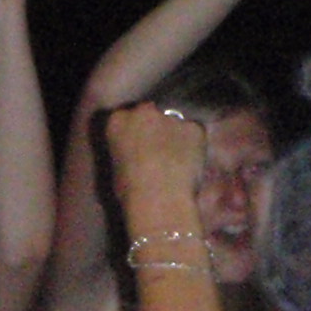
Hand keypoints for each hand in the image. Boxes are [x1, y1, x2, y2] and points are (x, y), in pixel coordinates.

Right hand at [104, 103, 207, 233]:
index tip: (137, 146)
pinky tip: (190, 164)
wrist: (159, 200)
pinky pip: (194, 133)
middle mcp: (143, 111)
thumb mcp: (116, 169)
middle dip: (154, 127)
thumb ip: (125, 151)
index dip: (133, 132)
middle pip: (150, 113)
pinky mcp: (194, 126)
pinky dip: (194, 145)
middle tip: (157, 152)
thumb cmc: (129, 192)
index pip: (124, 117)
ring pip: (175, 122)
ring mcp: (171, 116)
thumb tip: (134, 153)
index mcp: (117, 120)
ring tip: (175, 161)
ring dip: (175, 135)